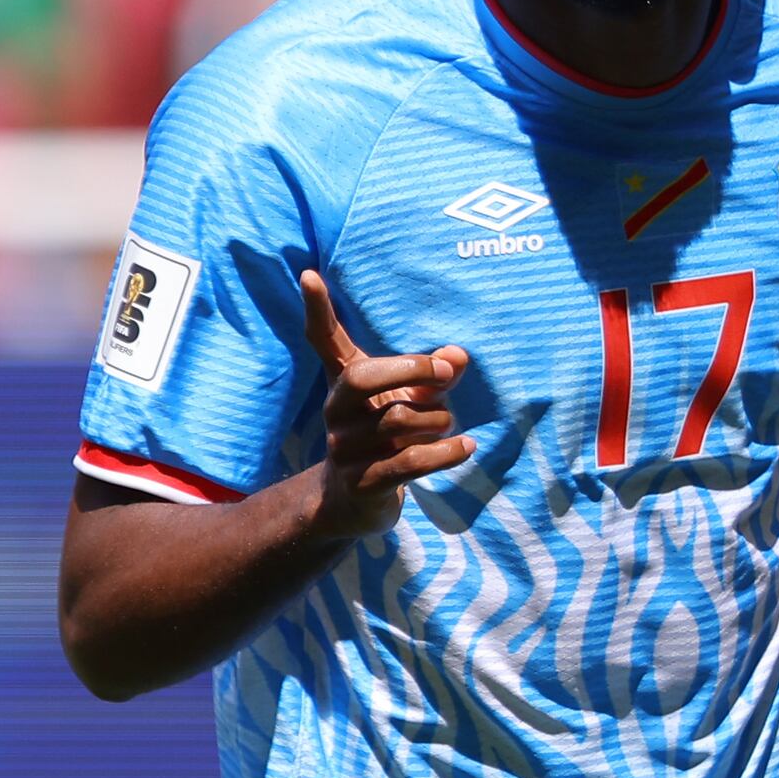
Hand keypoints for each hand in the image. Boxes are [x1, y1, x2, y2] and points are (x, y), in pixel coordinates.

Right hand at [300, 271, 471, 538]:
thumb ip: (433, 376)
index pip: (324, 341)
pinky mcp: (364, 484)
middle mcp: (336, 413)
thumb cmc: (383, 438)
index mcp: (343, 384)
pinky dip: (445, 453)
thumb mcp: (406, 400)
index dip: (317, 309)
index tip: (311, 274)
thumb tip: (459, 356)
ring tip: (446, 426)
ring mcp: (345, 450)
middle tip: (445, 376)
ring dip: (437, 421)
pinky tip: (467, 447)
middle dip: (412, 371)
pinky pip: (410, 463)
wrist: (352, 503)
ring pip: (399, 421)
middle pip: (366, 378)